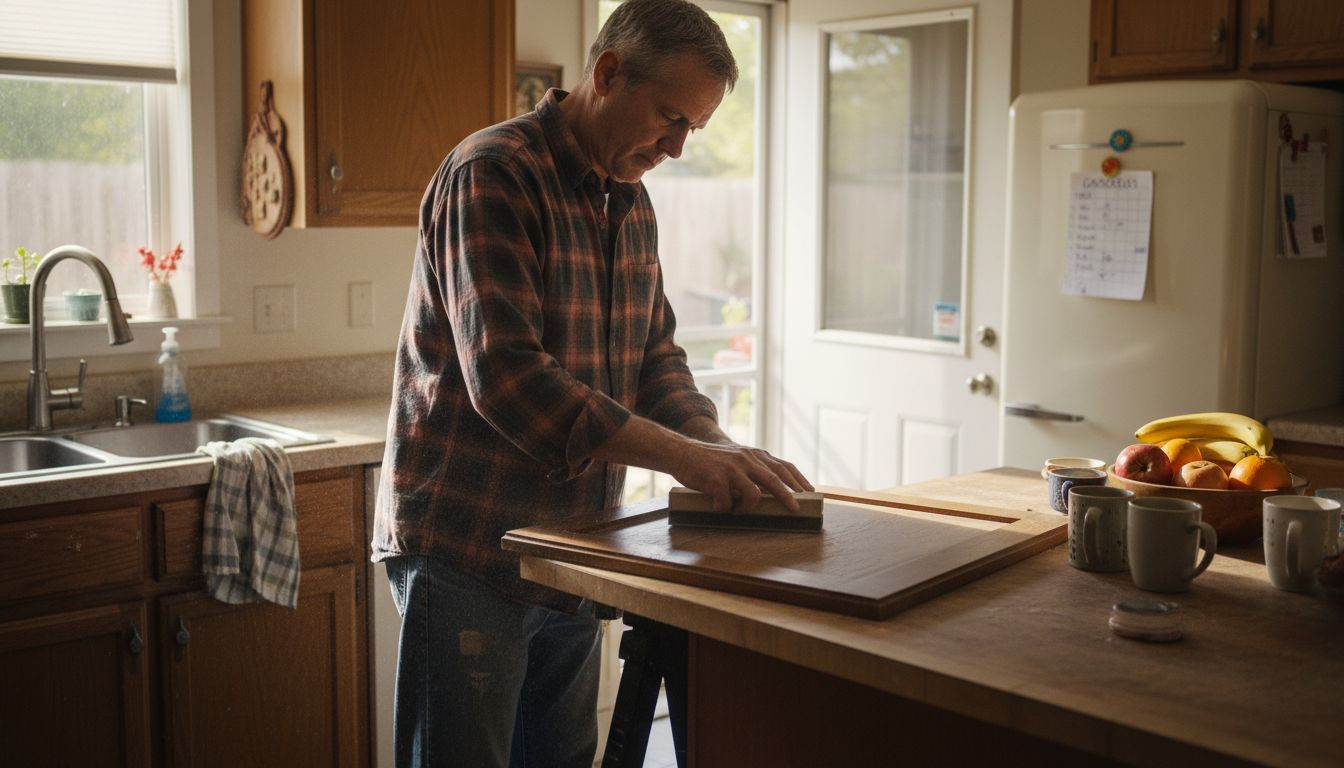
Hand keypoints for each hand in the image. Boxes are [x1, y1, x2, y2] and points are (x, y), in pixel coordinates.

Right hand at [592, 415, 813, 512]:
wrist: (681, 451)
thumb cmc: (710, 461)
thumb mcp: (736, 459)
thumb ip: (753, 470)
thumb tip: (773, 491)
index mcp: (754, 454)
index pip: (783, 466)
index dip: (798, 480)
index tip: (810, 492)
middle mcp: (747, 458)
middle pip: (775, 478)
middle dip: (789, 496)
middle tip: (797, 510)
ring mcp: (732, 468)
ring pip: (753, 492)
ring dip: (750, 508)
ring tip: (741, 512)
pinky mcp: (716, 478)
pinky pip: (727, 501)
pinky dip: (725, 508)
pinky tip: (718, 507)